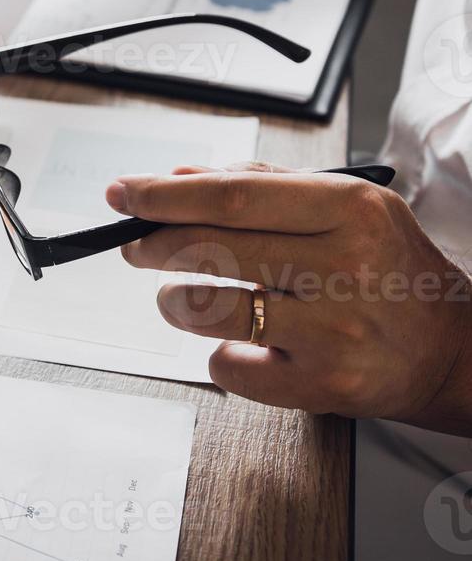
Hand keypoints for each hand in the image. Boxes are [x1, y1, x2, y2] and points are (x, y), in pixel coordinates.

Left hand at [108, 162, 471, 431]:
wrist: (449, 349)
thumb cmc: (384, 268)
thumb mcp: (343, 207)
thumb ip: (260, 186)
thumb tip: (176, 177)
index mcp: (347, 209)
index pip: (230, 197)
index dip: (163, 196)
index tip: (122, 194)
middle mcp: (344, 266)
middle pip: (210, 248)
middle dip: (152, 245)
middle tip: (134, 246)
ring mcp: (333, 329)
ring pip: (207, 307)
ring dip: (175, 300)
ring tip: (182, 296)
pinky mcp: (322, 383)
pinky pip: (229, 367)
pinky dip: (220, 355)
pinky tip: (242, 343)